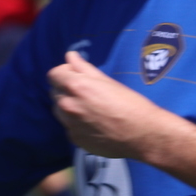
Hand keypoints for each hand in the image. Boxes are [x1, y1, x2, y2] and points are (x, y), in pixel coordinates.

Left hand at [48, 51, 181, 160]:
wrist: (142, 135)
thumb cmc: (130, 104)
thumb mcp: (108, 81)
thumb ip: (84, 68)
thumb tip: (70, 56)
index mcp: (76, 86)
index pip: (53, 75)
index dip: (64, 73)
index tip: (76, 75)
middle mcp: (68, 105)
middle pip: (54, 92)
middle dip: (66, 89)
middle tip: (86, 92)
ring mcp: (70, 125)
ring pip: (59, 110)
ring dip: (69, 106)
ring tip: (90, 108)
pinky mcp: (75, 139)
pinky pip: (68, 126)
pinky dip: (76, 123)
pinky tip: (93, 123)